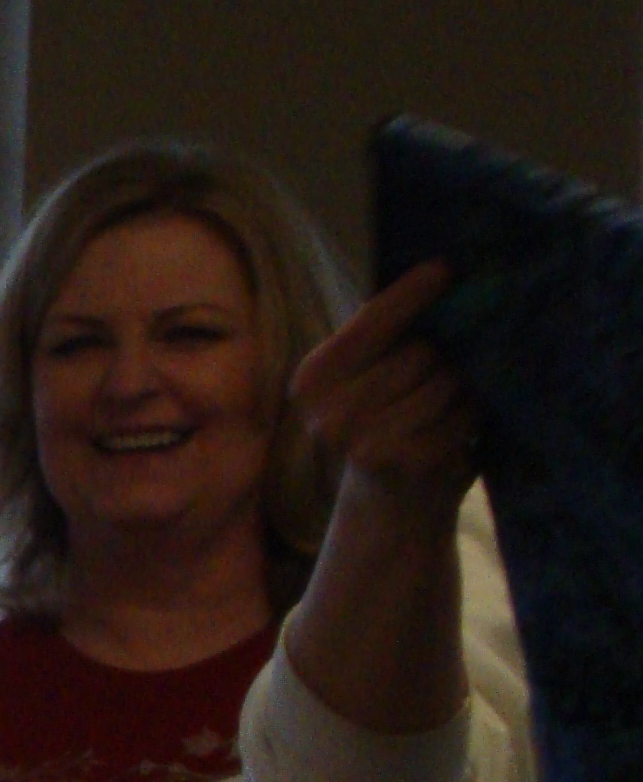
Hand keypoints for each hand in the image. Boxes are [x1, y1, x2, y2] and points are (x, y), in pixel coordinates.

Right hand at [292, 262, 478, 515]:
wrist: (389, 513)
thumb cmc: (385, 431)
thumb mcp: (367, 382)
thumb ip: (387, 339)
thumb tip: (444, 275)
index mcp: (313, 380)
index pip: (372, 321)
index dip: (413, 293)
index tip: (445, 267)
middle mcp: (328, 410)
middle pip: (419, 351)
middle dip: (443, 358)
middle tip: (437, 381)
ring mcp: (361, 440)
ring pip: (444, 380)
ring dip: (459, 390)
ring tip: (444, 410)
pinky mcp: (402, 460)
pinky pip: (460, 413)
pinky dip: (468, 419)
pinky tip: (452, 434)